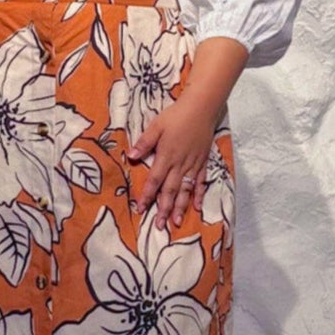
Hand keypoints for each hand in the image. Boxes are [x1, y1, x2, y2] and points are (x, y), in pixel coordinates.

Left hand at [127, 91, 222, 229]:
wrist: (202, 107)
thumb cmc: (176, 115)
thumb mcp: (156, 126)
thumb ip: (144, 143)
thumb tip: (131, 156)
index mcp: (166, 156)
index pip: (154, 181)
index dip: (147, 196)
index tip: (141, 209)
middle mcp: (180, 164)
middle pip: (170, 191)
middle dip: (164, 209)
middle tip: (160, 226)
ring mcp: (193, 165)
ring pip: (186, 191)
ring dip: (181, 207)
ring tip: (176, 222)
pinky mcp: (203, 162)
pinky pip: (201, 182)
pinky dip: (199, 195)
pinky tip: (197, 207)